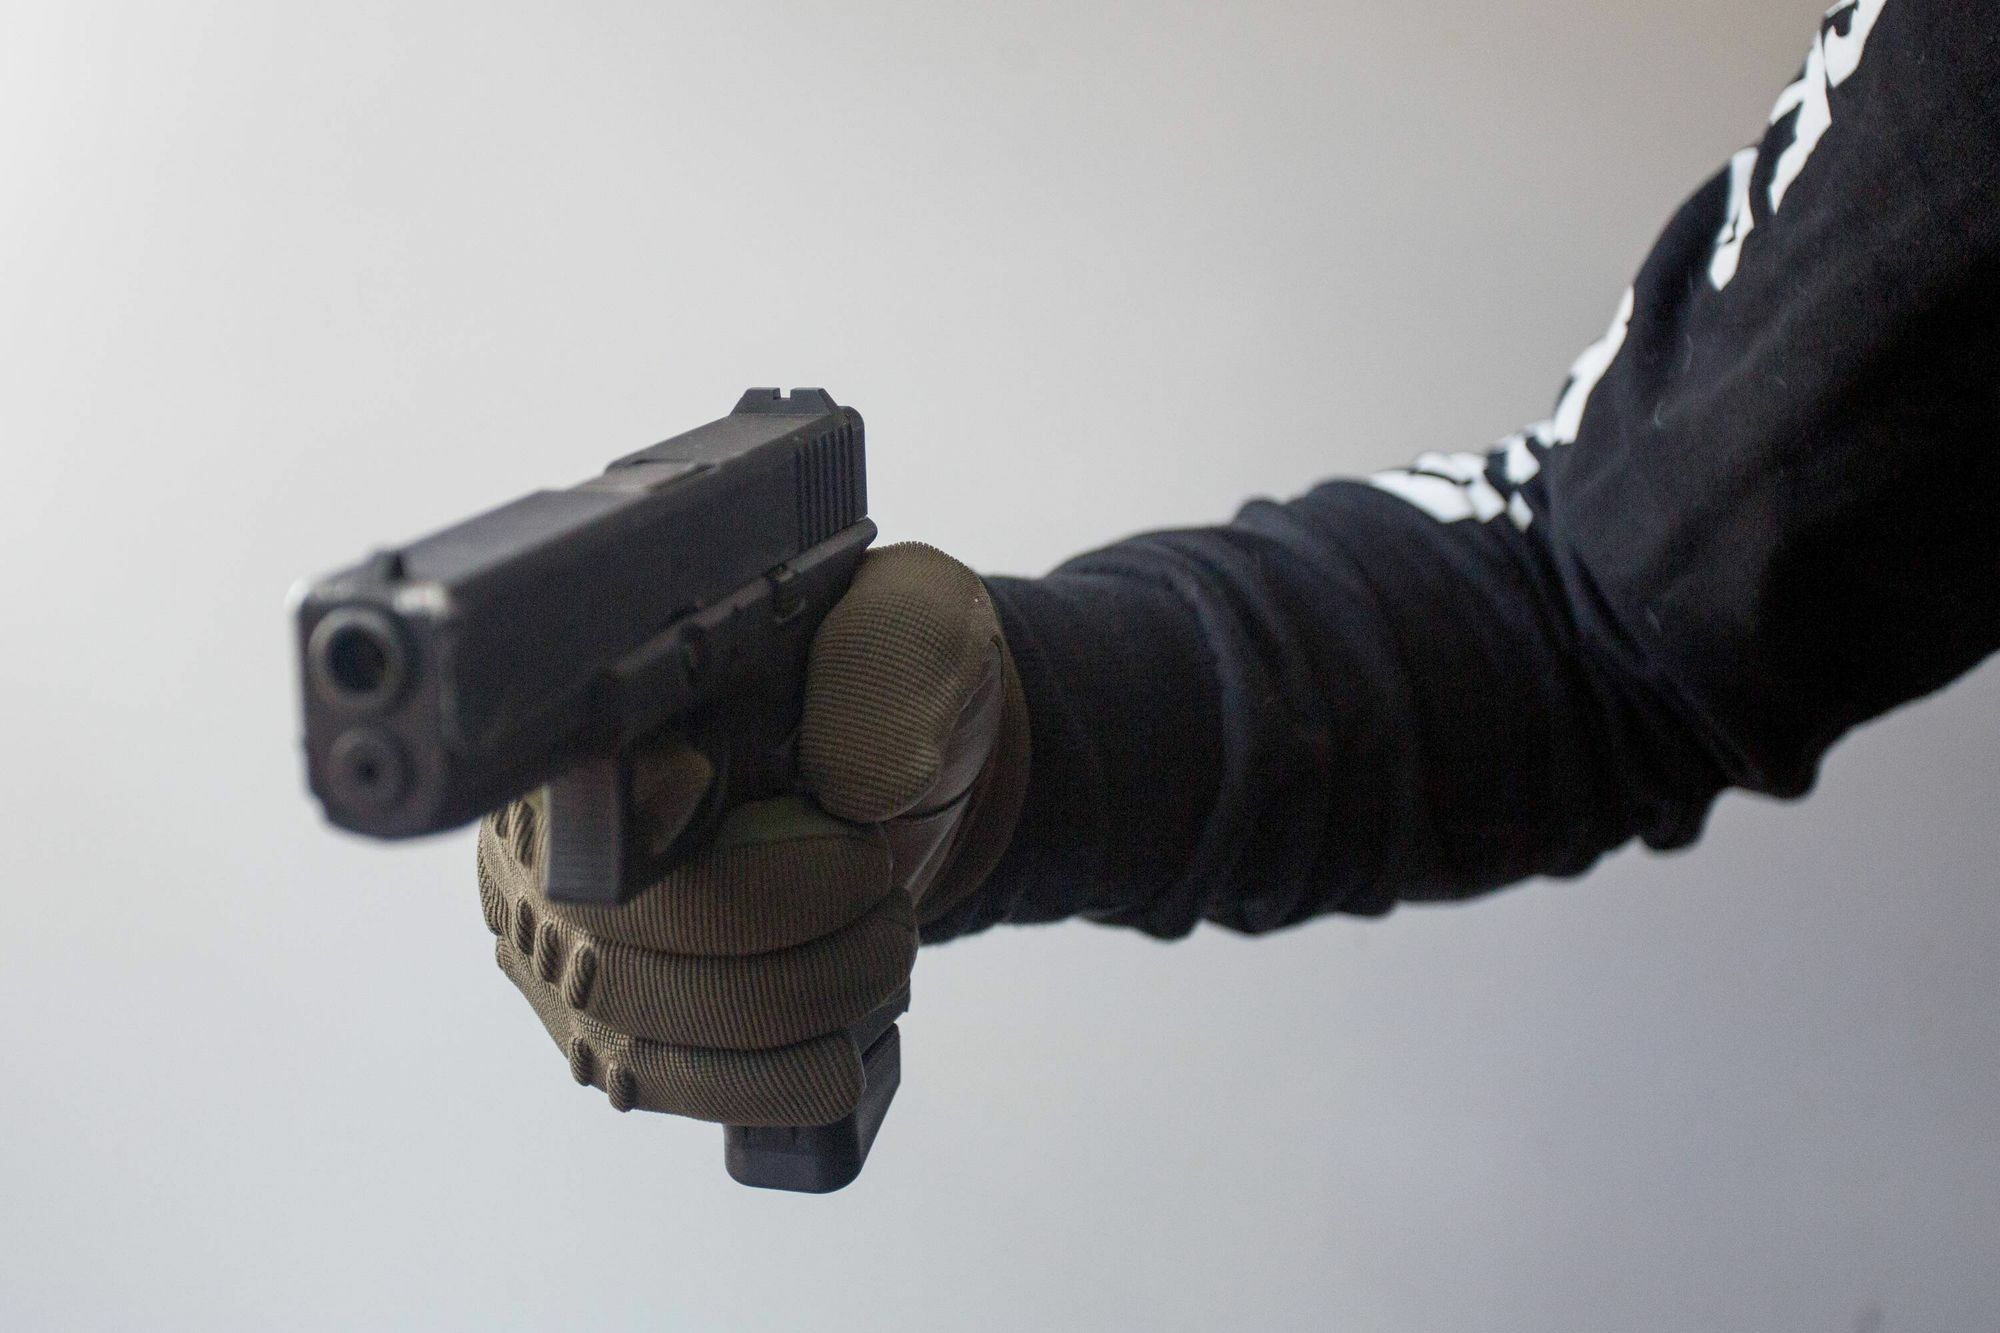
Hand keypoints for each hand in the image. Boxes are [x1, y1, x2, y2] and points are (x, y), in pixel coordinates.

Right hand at [475, 543, 1028, 1124]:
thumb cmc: (892, 683)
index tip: (834, 846)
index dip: (681, 843)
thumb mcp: (919, 631)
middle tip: (886, 880)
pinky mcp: (614, 1030)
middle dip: (800, 930)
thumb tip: (845, 787)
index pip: (583, 809)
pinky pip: (682, 1089)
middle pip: (629, 944)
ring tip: (883, 942)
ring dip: (810, 1002)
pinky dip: (787, 1072)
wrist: (910, 769)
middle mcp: (543, 840)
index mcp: (596, 722)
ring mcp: (566, 948)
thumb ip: (885, 671)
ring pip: (658, 1032)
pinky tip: (845, 1023)